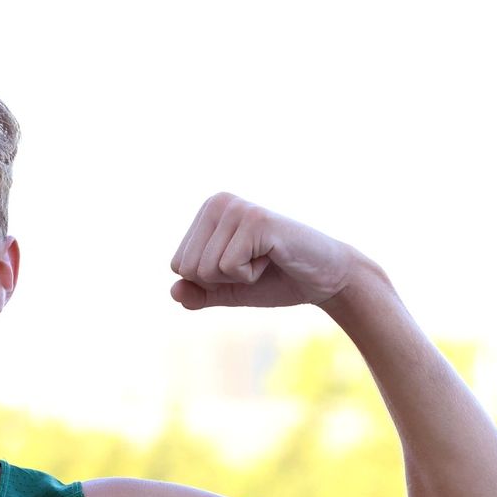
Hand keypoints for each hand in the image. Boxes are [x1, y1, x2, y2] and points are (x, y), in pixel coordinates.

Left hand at [169, 193, 360, 309]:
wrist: (324, 278)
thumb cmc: (275, 280)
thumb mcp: (227, 291)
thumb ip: (198, 293)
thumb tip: (173, 291)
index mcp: (206, 212)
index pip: (178, 266)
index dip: (210, 281)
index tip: (241, 265)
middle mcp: (217, 202)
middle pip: (187, 268)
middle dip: (221, 280)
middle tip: (254, 263)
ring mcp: (236, 208)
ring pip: (205, 269)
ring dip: (238, 277)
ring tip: (264, 259)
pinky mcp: (255, 221)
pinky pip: (228, 268)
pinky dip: (251, 275)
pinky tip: (272, 257)